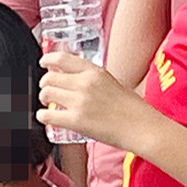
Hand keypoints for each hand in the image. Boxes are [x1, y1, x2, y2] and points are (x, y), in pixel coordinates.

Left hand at [38, 50, 157, 151]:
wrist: (143, 128)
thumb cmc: (132, 109)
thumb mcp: (112, 83)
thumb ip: (92, 79)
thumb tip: (71, 81)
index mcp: (95, 72)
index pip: (62, 58)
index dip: (47, 60)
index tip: (43, 63)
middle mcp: (85, 83)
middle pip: (49, 77)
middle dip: (45, 85)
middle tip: (48, 93)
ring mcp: (80, 101)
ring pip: (45, 94)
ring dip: (44, 100)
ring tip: (50, 106)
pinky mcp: (76, 120)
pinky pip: (46, 115)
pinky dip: (43, 117)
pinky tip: (48, 118)